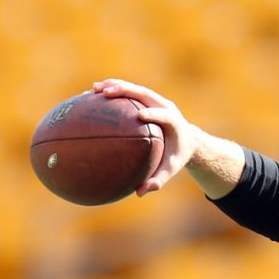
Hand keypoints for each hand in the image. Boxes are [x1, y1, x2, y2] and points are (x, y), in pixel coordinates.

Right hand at [92, 79, 197, 195]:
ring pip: (134, 89)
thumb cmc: (176, 155)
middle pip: (145, 94)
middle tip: (107, 93)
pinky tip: (92, 94)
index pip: (165, 114)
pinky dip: (112, 90)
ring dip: (115, 86)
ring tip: (94, 88)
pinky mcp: (146, 99)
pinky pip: (128, 92)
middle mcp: (164, 105)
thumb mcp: (170, 168)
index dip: (154, 113)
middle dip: (127, 91)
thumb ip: (158, 180)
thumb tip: (140, 192)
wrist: (186, 138)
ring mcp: (155, 100)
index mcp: (174, 121)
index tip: (141, 116)